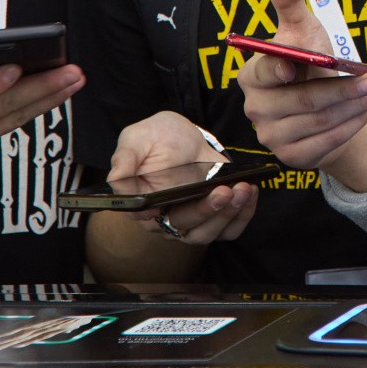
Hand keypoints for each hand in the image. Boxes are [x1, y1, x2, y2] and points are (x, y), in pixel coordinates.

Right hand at [109, 111, 258, 244]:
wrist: (180, 135)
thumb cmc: (154, 138)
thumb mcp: (136, 139)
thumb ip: (126, 158)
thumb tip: (116, 180)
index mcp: (141, 204)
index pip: (149, 219)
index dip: (166, 214)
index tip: (180, 200)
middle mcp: (165, 219)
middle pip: (185, 228)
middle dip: (207, 211)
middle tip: (224, 191)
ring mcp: (191, 220)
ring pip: (208, 232)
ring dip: (228, 215)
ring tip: (242, 189)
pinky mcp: (214, 216)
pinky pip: (230, 227)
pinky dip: (243, 214)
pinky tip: (250, 191)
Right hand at [238, 0, 366, 186]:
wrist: (324, 104)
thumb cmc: (309, 62)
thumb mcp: (303, 30)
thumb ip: (290, 3)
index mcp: (252, 75)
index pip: (263, 72)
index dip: (279, 69)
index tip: (297, 65)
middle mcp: (256, 108)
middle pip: (304, 100)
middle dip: (346, 89)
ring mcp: (272, 137)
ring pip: (321, 121)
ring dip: (356, 105)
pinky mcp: (293, 157)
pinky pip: (328, 143)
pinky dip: (353, 125)